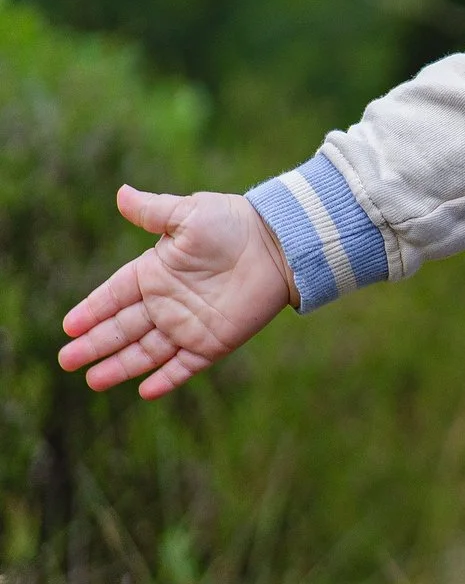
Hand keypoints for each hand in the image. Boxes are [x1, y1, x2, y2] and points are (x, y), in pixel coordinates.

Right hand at [58, 187, 296, 398]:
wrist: (279, 243)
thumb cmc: (233, 223)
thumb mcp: (189, 213)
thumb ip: (153, 211)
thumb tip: (121, 192)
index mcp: (155, 273)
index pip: (114, 296)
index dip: (92, 311)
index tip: (68, 327)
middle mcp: (166, 302)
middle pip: (122, 328)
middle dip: (94, 344)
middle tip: (66, 360)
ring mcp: (188, 324)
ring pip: (146, 351)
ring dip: (120, 366)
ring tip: (92, 380)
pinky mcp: (213, 342)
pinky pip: (185, 365)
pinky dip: (167, 379)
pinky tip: (144, 391)